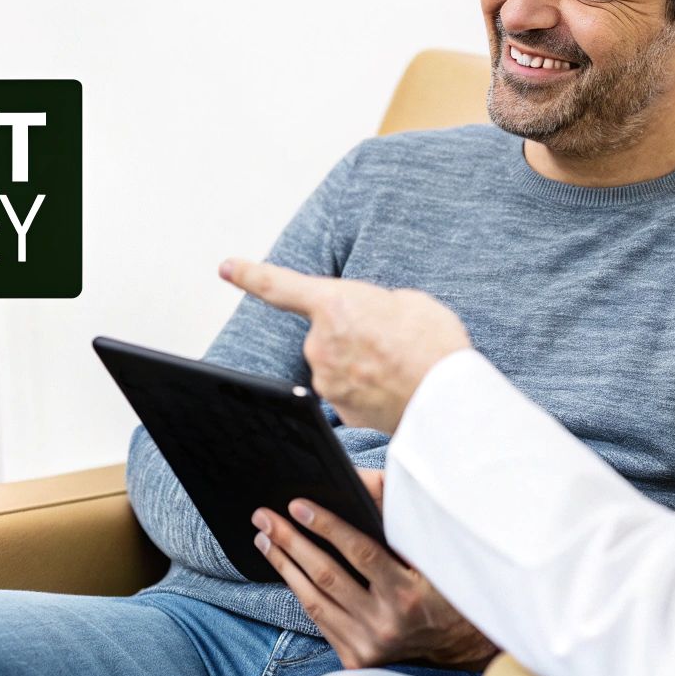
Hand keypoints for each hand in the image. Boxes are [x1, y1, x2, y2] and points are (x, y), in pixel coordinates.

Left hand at [219, 258, 470, 432]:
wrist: (447, 400)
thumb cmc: (434, 346)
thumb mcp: (409, 301)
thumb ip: (376, 304)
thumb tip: (370, 320)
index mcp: (334, 303)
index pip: (280, 286)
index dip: (250, 275)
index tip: (227, 268)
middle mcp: (321, 343)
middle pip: (328, 332)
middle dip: (352, 333)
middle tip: (392, 339)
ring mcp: (326, 379)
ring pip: (337, 364)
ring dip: (361, 362)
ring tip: (399, 365)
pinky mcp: (339, 408)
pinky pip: (349, 390)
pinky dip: (368, 388)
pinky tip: (395, 387)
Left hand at [251, 493, 498, 670]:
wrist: (455, 638)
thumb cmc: (440, 580)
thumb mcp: (426, 547)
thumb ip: (393, 510)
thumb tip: (353, 479)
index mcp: (409, 592)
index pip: (360, 552)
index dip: (327, 525)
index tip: (299, 504)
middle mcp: (387, 624)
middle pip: (327, 575)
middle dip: (291, 540)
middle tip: (265, 516)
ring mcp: (369, 645)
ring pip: (314, 600)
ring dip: (284, 564)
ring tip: (265, 538)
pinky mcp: (356, 659)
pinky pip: (318, 620)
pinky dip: (298, 590)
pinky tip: (285, 567)